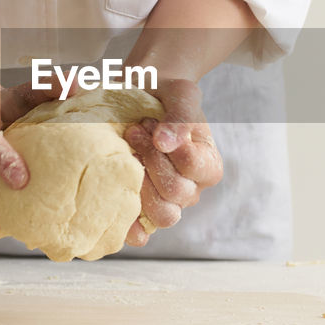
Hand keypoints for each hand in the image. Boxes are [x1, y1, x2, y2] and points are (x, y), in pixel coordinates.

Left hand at [122, 79, 222, 246]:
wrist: (139, 98)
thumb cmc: (164, 96)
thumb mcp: (181, 93)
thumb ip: (181, 115)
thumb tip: (166, 143)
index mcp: (208, 165)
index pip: (193, 167)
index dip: (169, 149)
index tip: (149, 123)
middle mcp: (192, 189)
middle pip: (177, 194)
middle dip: (150, 162)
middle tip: (134, 133)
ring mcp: (167, 202)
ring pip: (163, 215)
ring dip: (140, 186)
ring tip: (126, 156)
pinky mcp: (142, 210)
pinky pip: (141, 232)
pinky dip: (130, 226)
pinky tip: (116, 209)